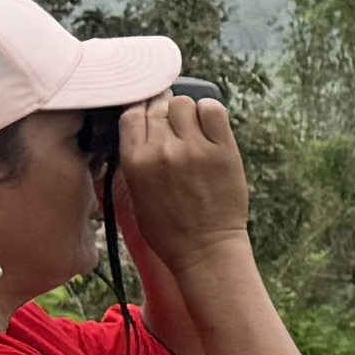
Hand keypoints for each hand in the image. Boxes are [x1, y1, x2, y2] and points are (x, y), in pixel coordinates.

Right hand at [110, 92, 255, 269]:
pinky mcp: (223, 150)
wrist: (205, 250)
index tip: (149, 116)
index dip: (141, 111)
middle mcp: (162, 150)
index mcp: (136, 162)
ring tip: (193, 130)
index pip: (131, 114)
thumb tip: (139, 128)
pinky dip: (210, 111)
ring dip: (187, 112)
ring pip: (184, 104)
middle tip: (174, 127)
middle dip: (164, 113)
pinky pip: (214, 109)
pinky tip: (210, 126)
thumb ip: (134, 159)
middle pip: (158, 106)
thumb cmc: (168, 230)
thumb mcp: (135, 195)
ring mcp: (194, 148)